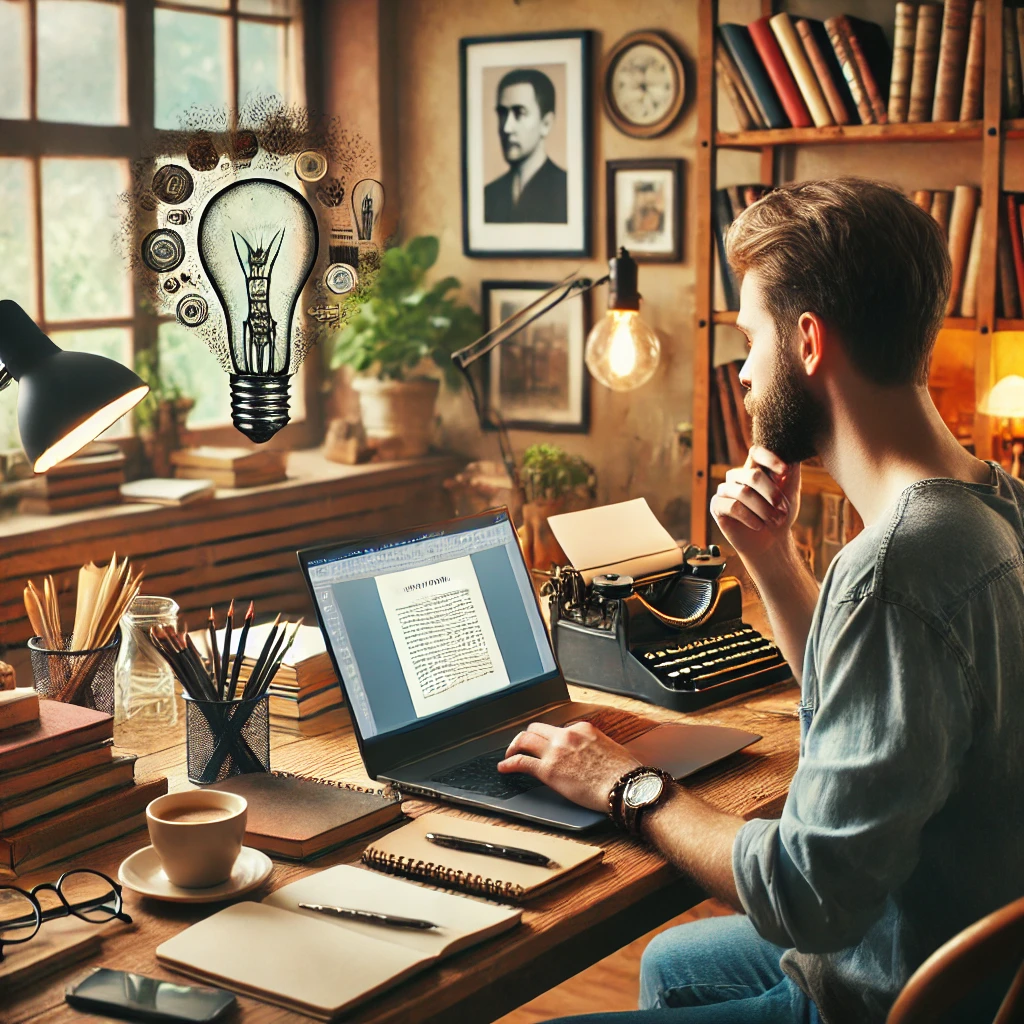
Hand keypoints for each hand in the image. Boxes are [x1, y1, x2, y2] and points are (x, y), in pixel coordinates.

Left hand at [497, 722, 639, 812]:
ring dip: (514, 746)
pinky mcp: (548, 770)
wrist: (626, 787)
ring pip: (525, 740)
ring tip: (509, 754)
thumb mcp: (609, 749)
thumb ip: (593, 747)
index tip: (545, 745)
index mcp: (583, 728)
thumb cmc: (624, 773)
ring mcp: (556, 751)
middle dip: (527, 737)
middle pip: (536, 729)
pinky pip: (521, 762)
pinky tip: (503, 767)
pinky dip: (508, 763)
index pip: (558, 728)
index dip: (549, 738)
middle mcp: (566, 735)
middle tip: (522, 746)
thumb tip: (589, 755)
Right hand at [710, 446, 801, 562]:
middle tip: (783, 510)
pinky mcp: (717, 506)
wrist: (770, 542)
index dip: (770, 458)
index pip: (756, 452)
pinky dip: (750, 518)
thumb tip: (792, 456)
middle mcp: (737, 476)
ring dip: (764, 510)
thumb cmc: (780, 516)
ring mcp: (725, 490)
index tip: (785, 471)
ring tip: (774, 521)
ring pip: (744, 493)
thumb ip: (791, 473)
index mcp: (754, 469)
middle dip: (772, 494)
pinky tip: (758, 525)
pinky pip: (733, 507)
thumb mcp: (791, 493)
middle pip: (753, 475)